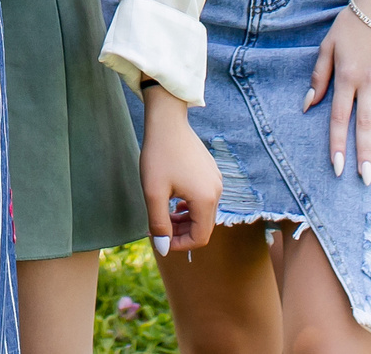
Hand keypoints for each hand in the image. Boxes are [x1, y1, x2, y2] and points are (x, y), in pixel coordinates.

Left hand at [138, 88, 218, 256]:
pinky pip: (204, 198)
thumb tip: (163, 248)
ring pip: (203, 213)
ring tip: (163, 215)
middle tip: (158, 228)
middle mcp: (217, 191)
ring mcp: (216, 180)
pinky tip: (173, 201)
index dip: (179, 245)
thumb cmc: (159, 155)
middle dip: (181, 233)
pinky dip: (189, 206)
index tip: (160, 239)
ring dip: (184, 220)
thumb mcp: (153, 192)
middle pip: (203, 226)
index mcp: (206, 199)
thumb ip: (159, 223)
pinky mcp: (211, 172)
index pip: (199, 238)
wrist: (167, 121)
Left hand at [306, 0, 370, 182]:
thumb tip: (307, 104)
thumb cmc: (349, 25)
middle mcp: (367, 82)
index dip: (337, 143)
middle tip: (364, 180)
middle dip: (364, 154)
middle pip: (365, 124)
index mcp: (346, 76)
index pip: (339, 117)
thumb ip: (319, 76)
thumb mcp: (327, 46)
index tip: (337, 167)